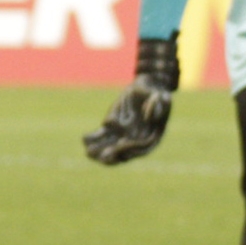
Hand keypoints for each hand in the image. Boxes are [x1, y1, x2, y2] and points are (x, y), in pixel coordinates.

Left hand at [83, 35, 178, 165]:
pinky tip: (85, 139)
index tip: (121, 146)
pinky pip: (102, 135)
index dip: (131, 149)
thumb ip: (158, 105)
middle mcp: (136, 139)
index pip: (141, 147)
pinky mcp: (112, 126)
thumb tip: (149, 115)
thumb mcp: (160, 96)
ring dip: (99, 150)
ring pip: (110, 146)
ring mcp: (123, 134)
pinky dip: (94, 138)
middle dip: (113, 155)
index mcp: (151, 136)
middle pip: (123, 152)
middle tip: (102, 157)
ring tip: (89, 152)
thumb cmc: (155, 92)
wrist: (147, 87)